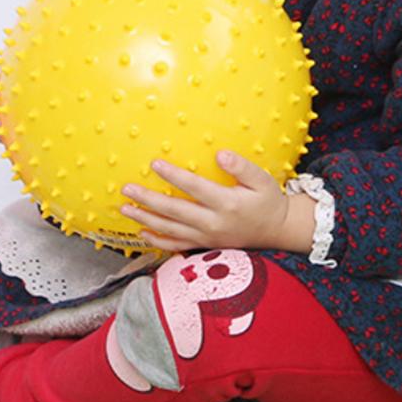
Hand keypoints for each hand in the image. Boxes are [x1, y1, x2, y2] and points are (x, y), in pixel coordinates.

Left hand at [119, 150, 313, 253]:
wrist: (277, 231)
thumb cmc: (267, 201)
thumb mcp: (262, 180)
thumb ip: (241, 167)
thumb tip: (220, 154)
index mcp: (227, 204)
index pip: (195, 187)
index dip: (174, 176)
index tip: (155, 163)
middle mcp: (213, 223)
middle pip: (174, 211)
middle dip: (148, 200)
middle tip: (127, 189)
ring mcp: (207, 237)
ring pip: (170, 230)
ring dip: (145, 219)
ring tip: (125, 209)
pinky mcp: (205, 246)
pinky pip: (177, 247)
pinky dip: (158, 241)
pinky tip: (142, 233)